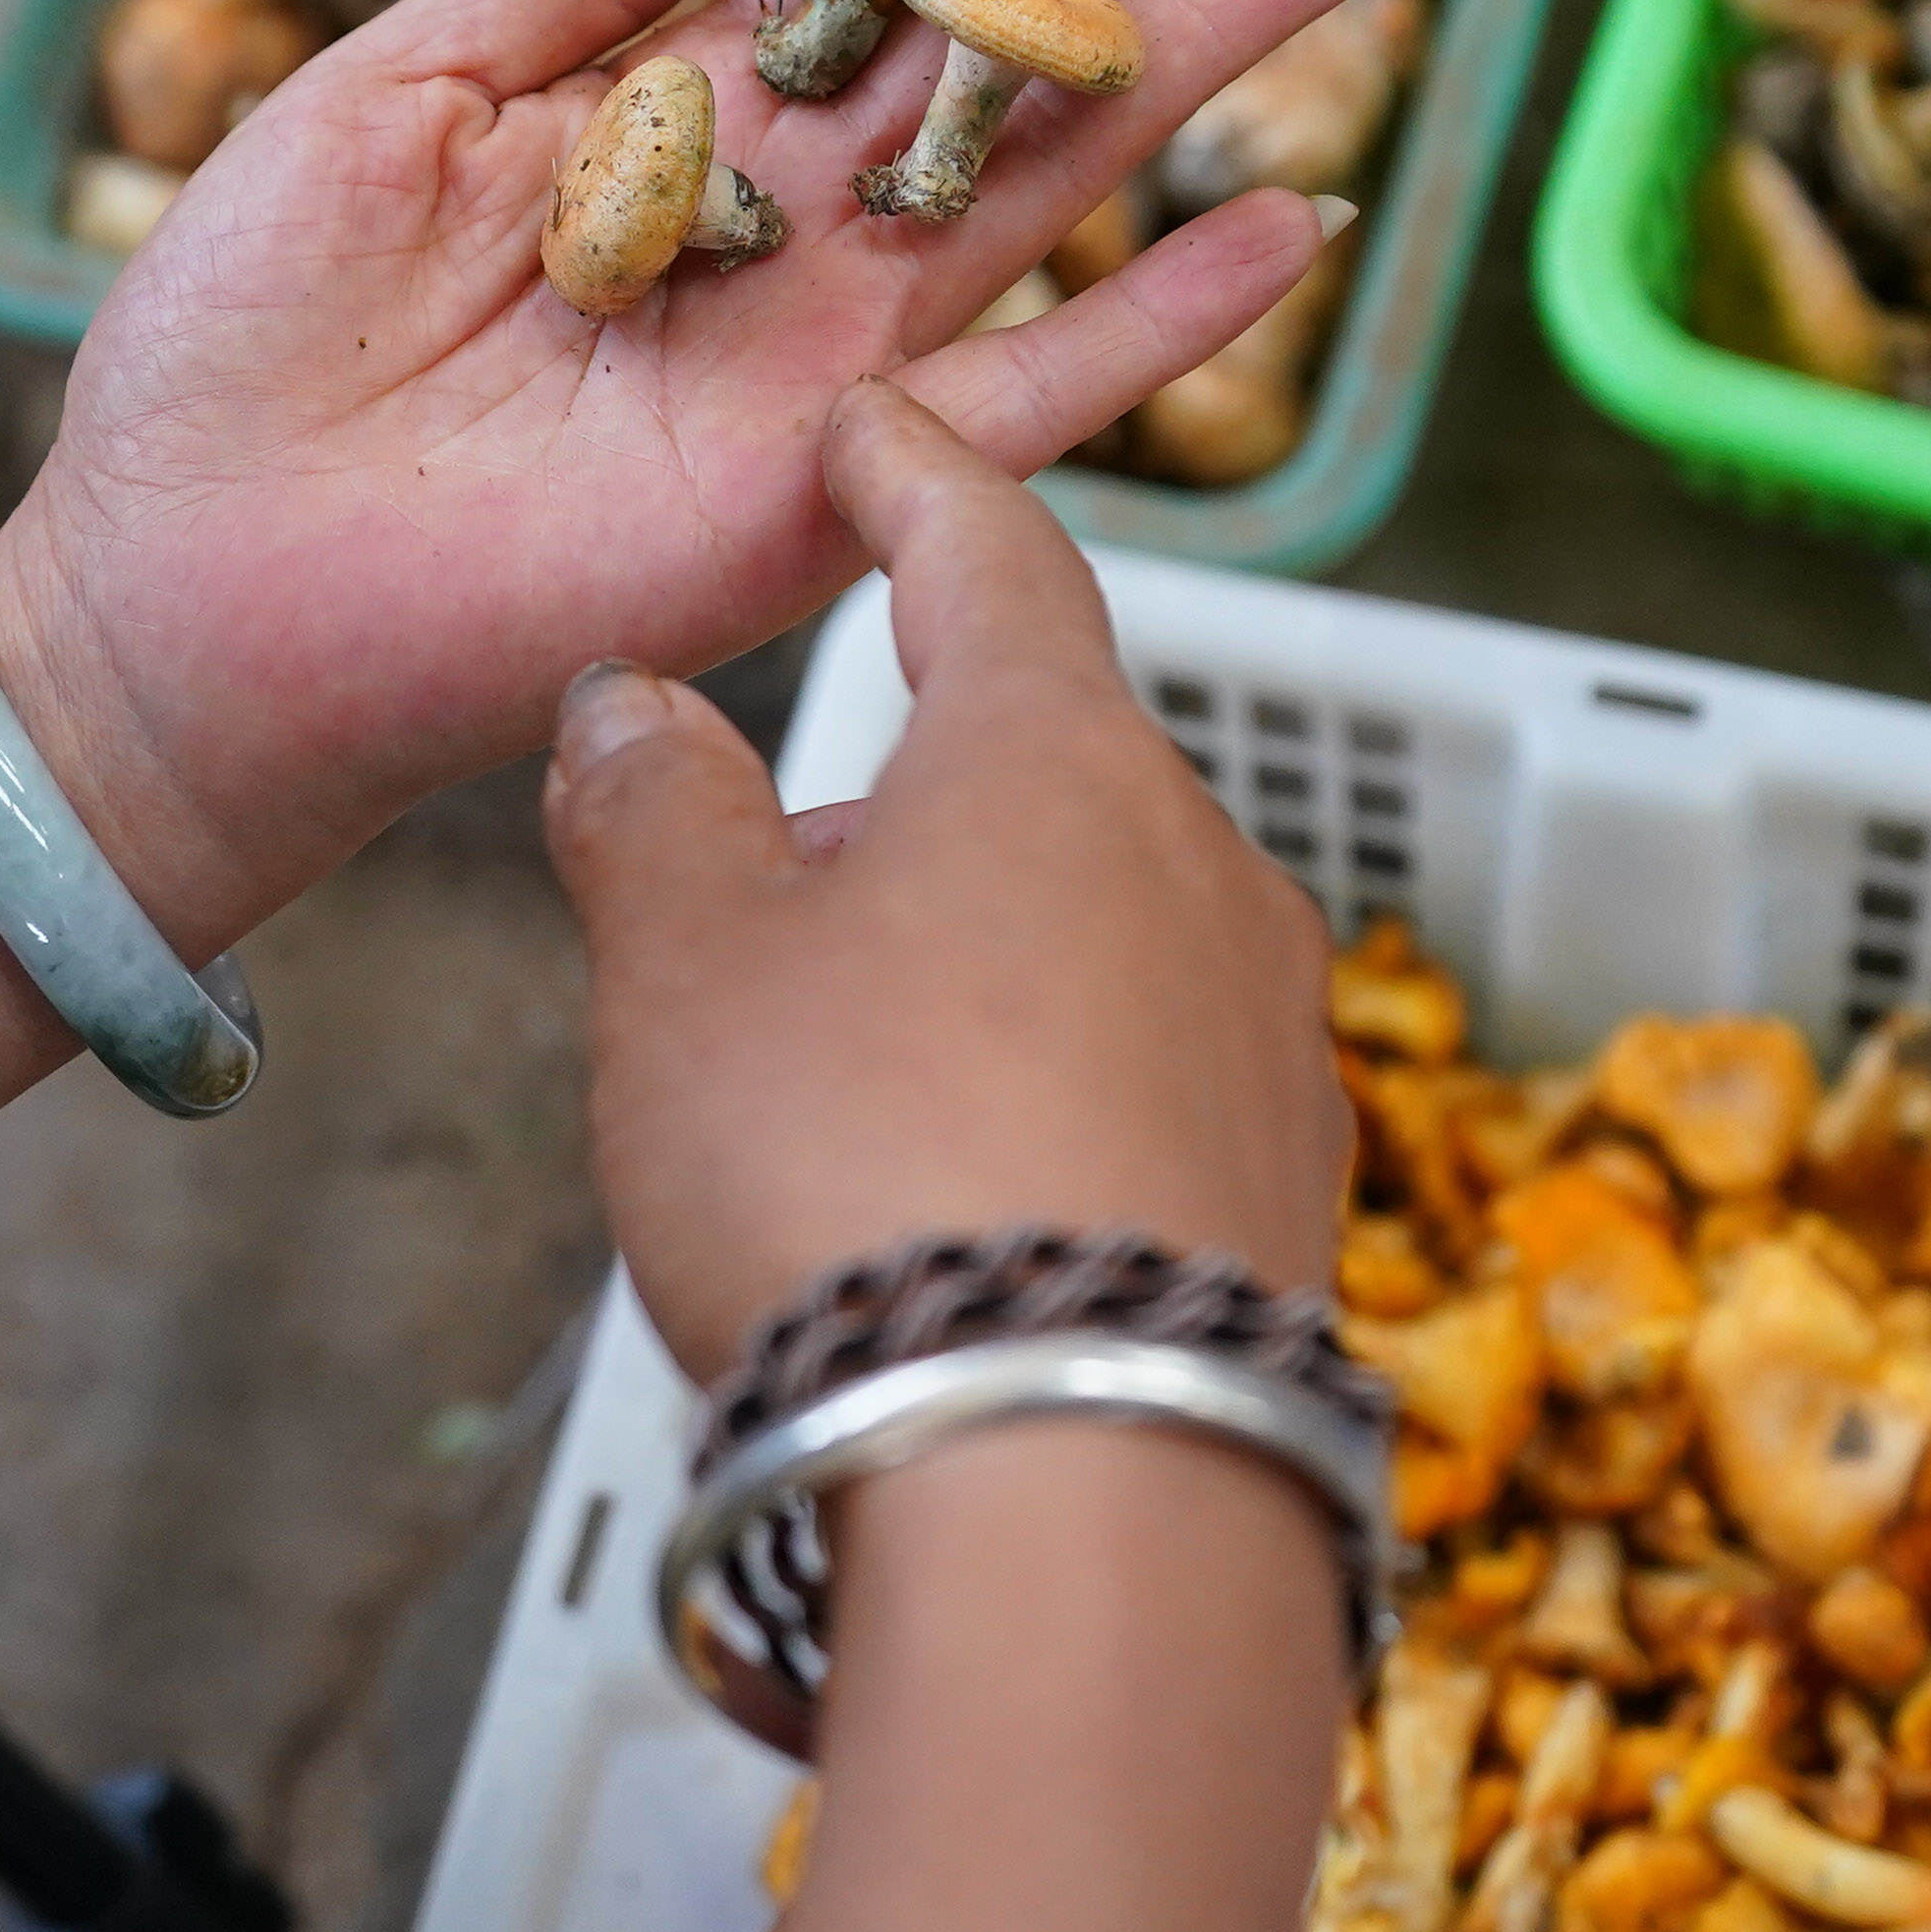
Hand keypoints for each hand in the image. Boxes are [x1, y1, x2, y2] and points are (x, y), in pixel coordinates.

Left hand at [0, 0, 1405, 963]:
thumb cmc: (247, 348)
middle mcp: (796, 201)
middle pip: (1028, 1)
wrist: (186, 593)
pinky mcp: (834, 486)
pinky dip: (1175, 321)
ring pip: (1069, 159)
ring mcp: (835, 345)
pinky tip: (1298, 222)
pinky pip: (1043, 401)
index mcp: (687, 87)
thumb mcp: (389, 88)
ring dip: (1223, 40)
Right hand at [562, 384, 1355, 1931]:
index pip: (994, 553)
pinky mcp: (1294, 1198)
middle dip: (914, 791)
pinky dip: (1042, 1096)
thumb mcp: (684, 965)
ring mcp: (1275, 1039)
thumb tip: (636, 712)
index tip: (873, 433)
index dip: (914, 481)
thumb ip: (653, 810)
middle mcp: (1206, 871)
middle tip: (771, 867)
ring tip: (832, 1071)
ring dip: (974, 959)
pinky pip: (1147, 1088)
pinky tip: (949, 1198)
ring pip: (1102, 934)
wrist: (1081, 1498)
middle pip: (1048, 767)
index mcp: (1060, 757)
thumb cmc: (862, 1184)